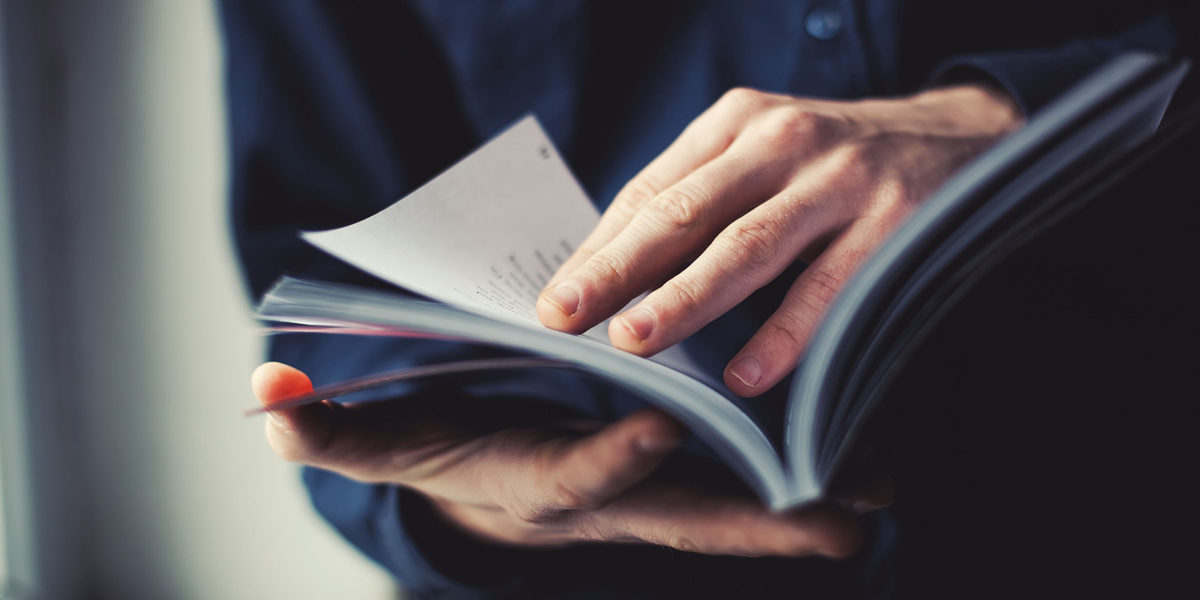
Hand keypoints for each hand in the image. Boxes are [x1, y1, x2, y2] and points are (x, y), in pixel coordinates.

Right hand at [253, 361, 890, 556]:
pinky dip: (807, 483)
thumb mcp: (382, 442)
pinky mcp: (679, 489)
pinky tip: (874, 459)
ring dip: (809, 505)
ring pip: (740, 517)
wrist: (485, 495)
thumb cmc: (444, 456)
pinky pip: (752, 494)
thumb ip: (324, 429)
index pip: (580, 478)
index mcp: (540, 483)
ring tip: (890, 480)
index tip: (661, 422)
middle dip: (762, 522)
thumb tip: (264, 400)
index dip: (614, 458)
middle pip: (693, 524)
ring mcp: (651, 504)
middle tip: (846, 511)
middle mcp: (608, 504)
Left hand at [537, 85, 1022, 395]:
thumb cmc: (835, 165)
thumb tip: (615, 276)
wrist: (961, 134)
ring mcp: (839, 176)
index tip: (554, 302)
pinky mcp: (893, 217)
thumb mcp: (764, 157)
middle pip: (683, 213)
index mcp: (735, 122)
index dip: (598, 250)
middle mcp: (780, 139)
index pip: (650, 193)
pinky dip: (787, 332)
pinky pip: (830, 284)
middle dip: (616, 270)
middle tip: (564, 318)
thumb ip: (702, 200)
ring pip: (747, 244)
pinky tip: (747, 376)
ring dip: (687, 297)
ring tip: (634, 340)